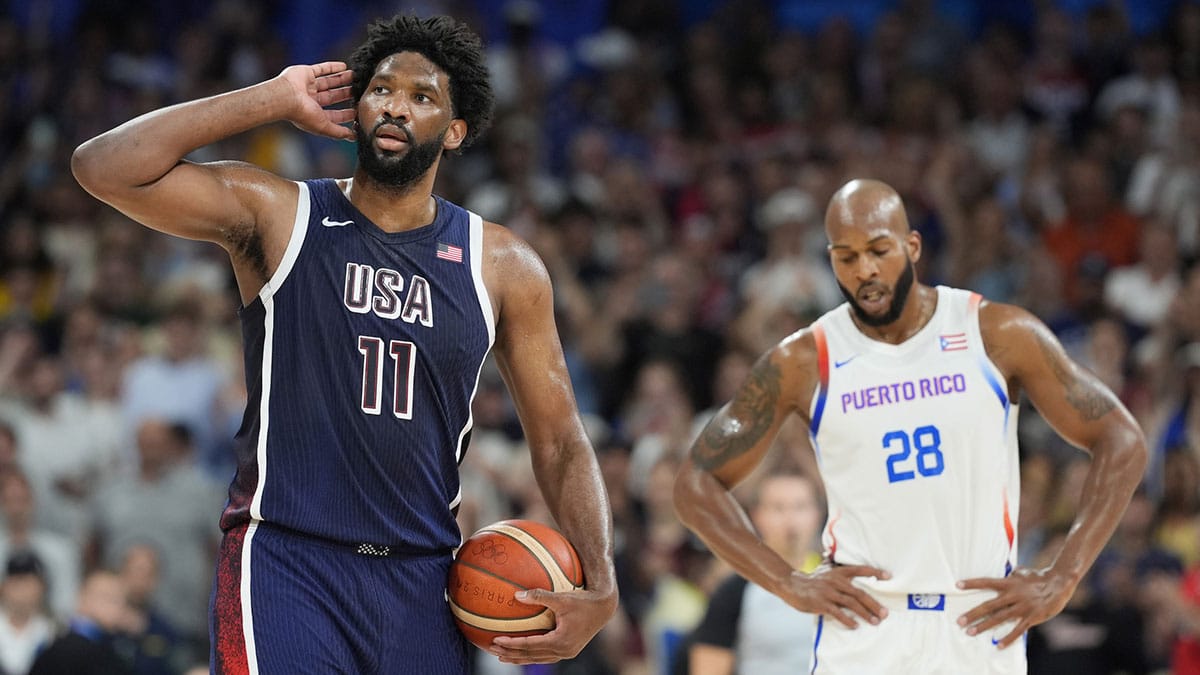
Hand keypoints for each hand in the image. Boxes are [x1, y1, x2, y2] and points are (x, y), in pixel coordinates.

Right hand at [276, 62, 356, 140]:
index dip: (346, 114)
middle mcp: (311, 100)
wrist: (285, 97)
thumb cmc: (302, 114)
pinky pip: (321, 69)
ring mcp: (308, 86)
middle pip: (333, 96)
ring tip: (355, 76)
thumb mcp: (324, 127)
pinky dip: (332, 67)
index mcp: (314, 114)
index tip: (358, 111)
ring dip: (342, 79)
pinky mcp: (305, 73)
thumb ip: (338, 132)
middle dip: (345, 94)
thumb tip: (353, 137)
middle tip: (359, 90)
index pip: (334, 115)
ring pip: (328, 82)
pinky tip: (344, 66)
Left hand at [487, 587, 616, 664]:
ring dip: (520, 658)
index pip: (529, 646)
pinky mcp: (569, 649)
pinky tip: (525, 651)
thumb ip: (539, 596)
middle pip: (531, 656)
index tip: (495, 641)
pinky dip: (533, 654)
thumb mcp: (562, 598)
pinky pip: (546, 655)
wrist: (605, 608)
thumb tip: (516, 595)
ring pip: (538, 658)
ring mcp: (567, 652)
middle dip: (511, 655)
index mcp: (560, 641)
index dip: (511, 645)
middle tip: (492, 650)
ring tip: (504, 656)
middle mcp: (563, 651)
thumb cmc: (584, 600)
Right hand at [783, 564, 890, 628]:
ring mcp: (828, 592)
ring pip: (851, 603)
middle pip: (859, 593)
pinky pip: (837, 613)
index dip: (874, 572)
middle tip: (885, 613)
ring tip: (875, 621)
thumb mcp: (826, 572)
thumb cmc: (812, 581)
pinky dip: (848, 620)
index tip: (888, 577)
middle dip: (874, 604)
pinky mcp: (821, 603)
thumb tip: (856, 578)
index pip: (859, 569)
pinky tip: (855, 626)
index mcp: (838, 572)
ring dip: (865, 613)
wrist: (792, 585)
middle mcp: (835, 580)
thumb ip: (840, 574)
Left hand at [956, 567, 1073, 647]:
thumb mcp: (1021, 573)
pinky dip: (1008, 638)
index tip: (957, 585)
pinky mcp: (1032, 617)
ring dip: (984, 626)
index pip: (986, 582)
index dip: (972, 584)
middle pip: (989, 605)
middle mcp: (1013, 595)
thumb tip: (1002, 572)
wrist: (1060, 583)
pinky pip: (1018, 630)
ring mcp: (1022, 607)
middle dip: (973, 614)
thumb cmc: (1039, 577)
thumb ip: (1010, 576)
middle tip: (959, 621)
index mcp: (1009, 583)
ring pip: (999, 618)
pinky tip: (998, 645)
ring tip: (970, 632)